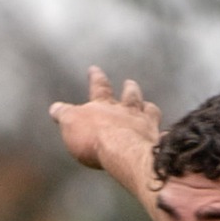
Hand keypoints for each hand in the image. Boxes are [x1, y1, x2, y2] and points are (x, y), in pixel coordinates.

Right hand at [49, 66, 163, 190]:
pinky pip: (161, 135)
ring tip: (149, 105)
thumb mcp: (70, 124)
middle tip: (130, 82)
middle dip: (128, 89)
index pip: (99, 87)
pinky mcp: (155, 141)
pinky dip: (162, 135)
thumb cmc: (94, 138)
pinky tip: (165, 136)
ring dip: (147, 106)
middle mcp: (126, 111)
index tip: (95, 69)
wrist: (123, 151)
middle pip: (129, 95)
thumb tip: (55, 108)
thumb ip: (64, 115)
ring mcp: (143, 124)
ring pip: (148, 110)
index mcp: (104, 105)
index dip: (96, 78)